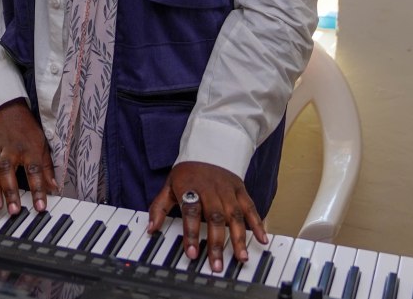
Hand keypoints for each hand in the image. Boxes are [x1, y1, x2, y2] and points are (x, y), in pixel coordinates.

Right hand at [0, 99, 58, 214]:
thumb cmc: (26, 130)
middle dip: (10, 191)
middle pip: (9, 170)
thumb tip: (54, 188)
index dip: (38, 188)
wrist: (6, 110)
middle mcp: (10, 148)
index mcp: (29, 147)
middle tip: (13, 210)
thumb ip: (47, 167)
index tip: (40, 207)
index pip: (35, 169)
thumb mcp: (42, 144)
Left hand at [147, 161, 267, 273]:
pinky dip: (258, 223)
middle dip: (216, 243)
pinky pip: (251, 207)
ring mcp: (228, 190)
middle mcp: (211, 190)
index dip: (191, 233)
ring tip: (241, 258)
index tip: (191, 253)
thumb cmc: (187, 172)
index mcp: (191, 188)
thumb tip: (150, 228)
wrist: (208, 147)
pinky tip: (262, 239)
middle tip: (216, 265)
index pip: (191, 212)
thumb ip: (158, 207)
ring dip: (239, 238)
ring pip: (234, 215)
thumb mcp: (169, 185)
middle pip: (215, 217)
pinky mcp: (241, 190)